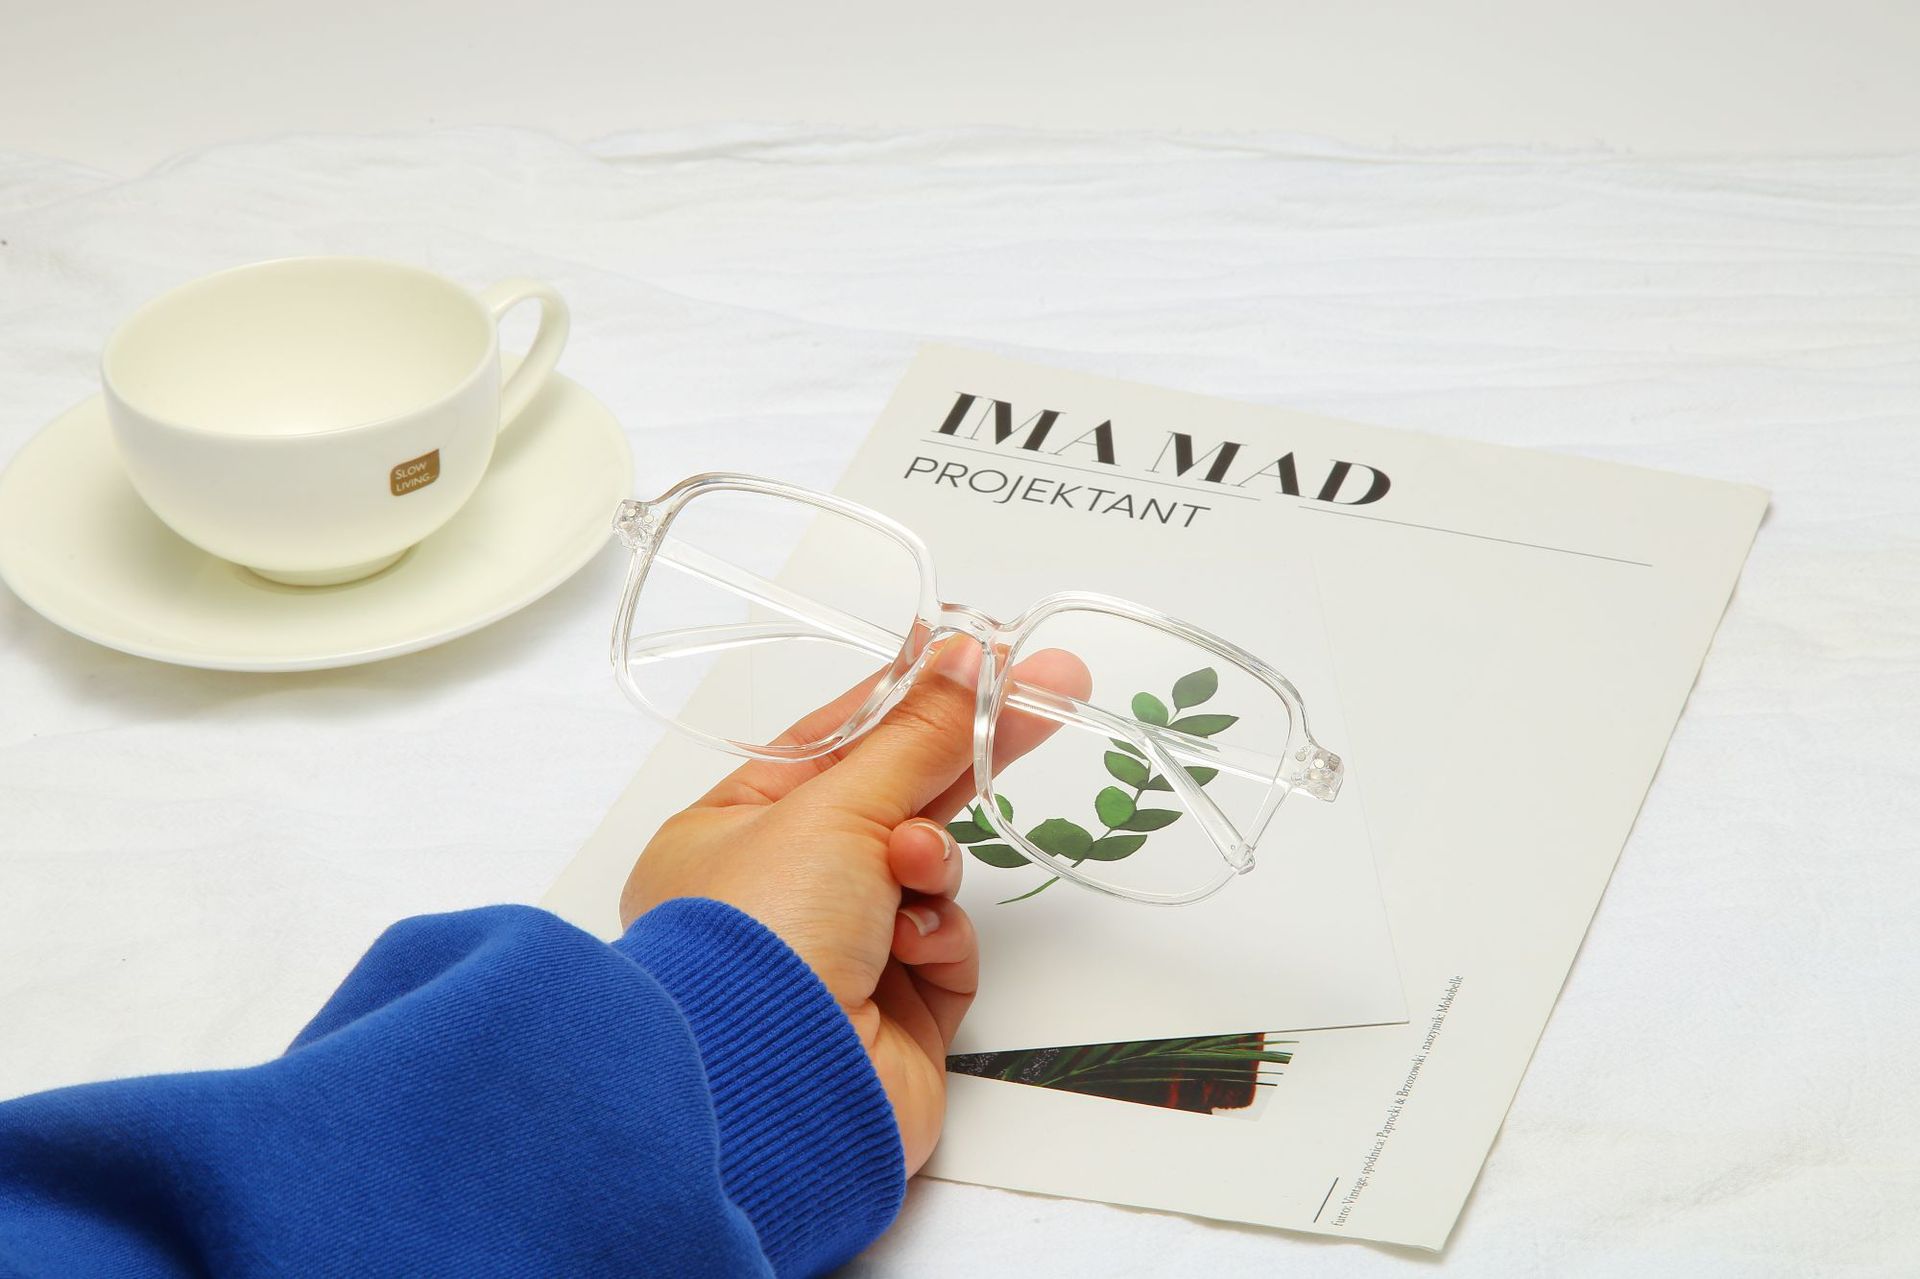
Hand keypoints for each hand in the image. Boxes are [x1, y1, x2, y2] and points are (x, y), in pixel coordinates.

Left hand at [620, 640, 1089, 1172]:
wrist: (773, 1094)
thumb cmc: (759, 940)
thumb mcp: (837, 807)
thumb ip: (917, 733)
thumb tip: (966, 653)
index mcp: (729, 834)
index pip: (831, 745)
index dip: (905, 699)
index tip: (974, 657)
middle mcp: (779, 894)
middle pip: (888, 802)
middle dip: (956, 759)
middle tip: (1041, 696)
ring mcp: (838, 955)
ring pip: (926, 873)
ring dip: (931, 863)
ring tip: (910, 872)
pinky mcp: (895, 1013)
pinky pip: (946, 945)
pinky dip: (941, 937)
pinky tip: (914, 945)